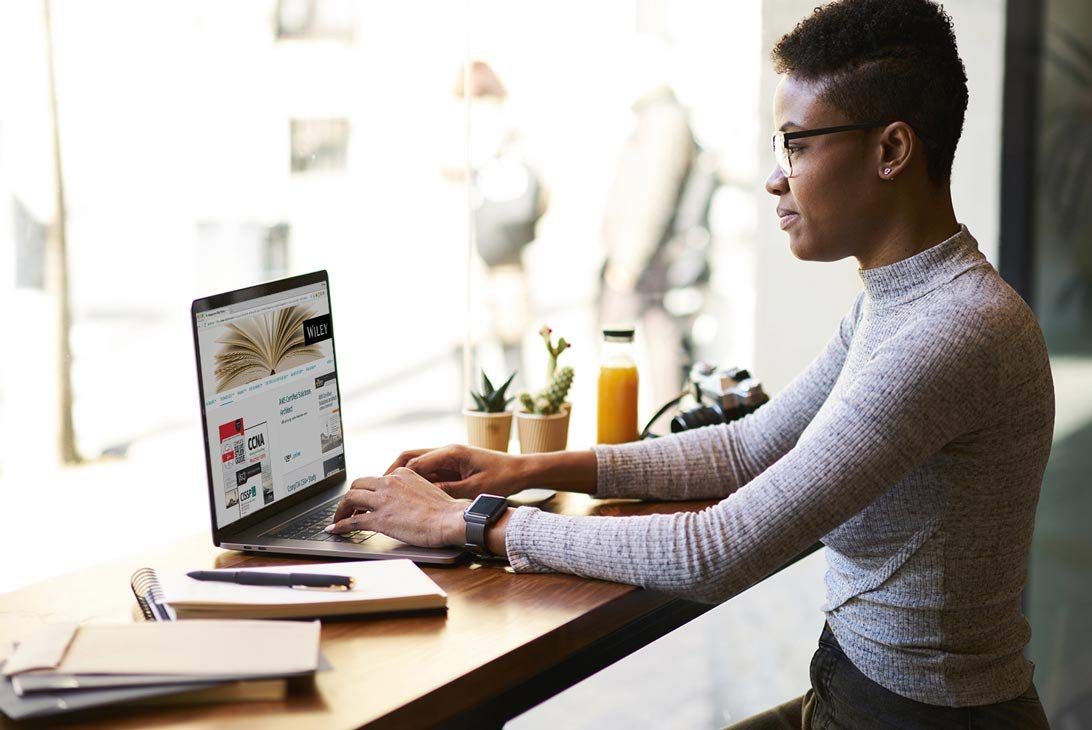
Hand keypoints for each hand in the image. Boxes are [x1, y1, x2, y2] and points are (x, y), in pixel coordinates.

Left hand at [326, 468, 464, 547]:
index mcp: (402, 474)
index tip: (363, 500)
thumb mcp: (426, 489)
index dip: (366, 491)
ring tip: (337, 520)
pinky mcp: (380, 519)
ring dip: (341, 510)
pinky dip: (341, 525)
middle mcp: (390, 483)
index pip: (375, 479)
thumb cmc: (445, 510)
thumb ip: (410, 490)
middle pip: (357, 485)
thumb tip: (402, 502)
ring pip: (351, 499)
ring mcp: (383, 500)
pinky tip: (336, 530)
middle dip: (349, 497)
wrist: (450, 520)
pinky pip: (353, 520)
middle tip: (347, 509)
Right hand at [384, 444, 527, 498]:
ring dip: (403, 475)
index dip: (397, 476)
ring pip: (417, 463)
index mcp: (451, 452)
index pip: (416, 462)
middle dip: (392, 471)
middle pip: (410, 457)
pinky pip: (428, 471)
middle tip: (378, 487)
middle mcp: (446, 451)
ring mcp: (448, 457)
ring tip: (388, 491)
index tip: (384, 488)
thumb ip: (449, 490)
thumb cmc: (503, 477)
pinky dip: (416, 480)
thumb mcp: (475, 488)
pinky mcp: (452, 466)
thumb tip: (424, 496)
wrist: (521, 470)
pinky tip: (409, 494)